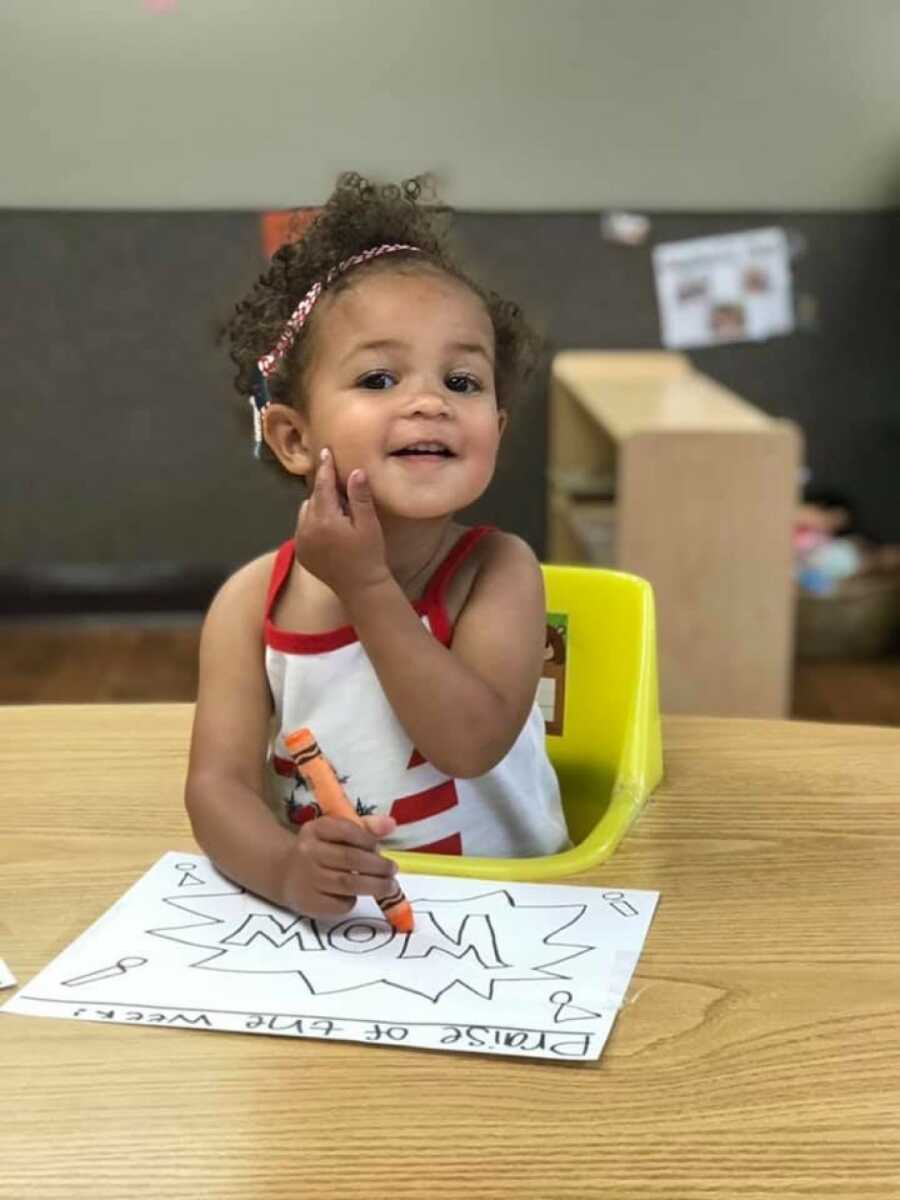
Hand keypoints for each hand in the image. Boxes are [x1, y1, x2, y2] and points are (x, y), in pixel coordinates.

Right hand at [277, 813, 399, 917]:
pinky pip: (339, 904)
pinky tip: (358, 895)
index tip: (380, 848)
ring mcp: (307, 879)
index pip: (346, 830)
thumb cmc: (320, 849)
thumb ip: (365, 827)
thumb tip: (391, 824)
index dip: (368, 840)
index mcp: (316, 829)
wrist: (284, 872)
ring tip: (389, 886)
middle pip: (349, 859)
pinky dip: (353, 900)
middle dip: (378, 866)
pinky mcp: (309, 903)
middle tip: (392, 870)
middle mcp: (308, 852)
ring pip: (347, 883)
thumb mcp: (336, 832)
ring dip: (375, 886)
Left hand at [294, 448, 389, 597]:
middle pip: (313, 497)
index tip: (325, 451)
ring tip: (335, 509)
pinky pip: (302, 527)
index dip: (325, 468)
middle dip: (324, 488)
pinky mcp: (301, 551)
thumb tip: (355, 471)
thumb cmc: (369, 554)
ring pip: (305, 511)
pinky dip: (312, 521)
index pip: (322, 486)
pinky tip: (328, 526)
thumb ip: (359, 497)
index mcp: (324, 520)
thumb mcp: (369, 524)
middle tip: (339, 485)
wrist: (360, 587)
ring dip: (317, 505)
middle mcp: (307, 529)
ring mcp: (301, 541)